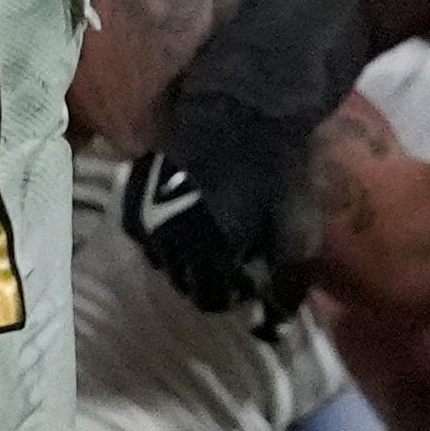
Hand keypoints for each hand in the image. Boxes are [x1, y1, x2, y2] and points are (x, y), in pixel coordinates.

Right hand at [120, 147, 314, 331]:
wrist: (243, 106)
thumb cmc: (275, 169)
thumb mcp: (296, 229)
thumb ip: (286, 280)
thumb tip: (276, 325)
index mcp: (207, 255)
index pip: (211, 299)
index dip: (234, 292)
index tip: (250, 274)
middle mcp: (169, 243)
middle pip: (184, 282)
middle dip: (209, 276)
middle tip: (233, 253)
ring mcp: (146, 217)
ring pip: (161, 260)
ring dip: (184, 256)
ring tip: (210, 232)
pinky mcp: (133, 192)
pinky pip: (142, 232)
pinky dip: (161, 233)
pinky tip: (184, 215)